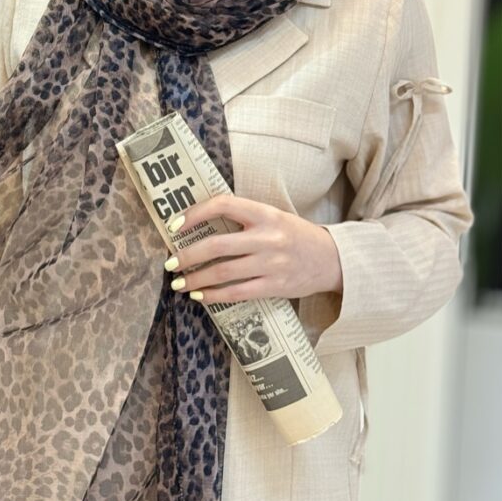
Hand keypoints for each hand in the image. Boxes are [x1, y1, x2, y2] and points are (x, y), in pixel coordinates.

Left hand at [164, 196, 342, 303]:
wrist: (332, 258)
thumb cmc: (294, 234)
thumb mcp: (272, 216)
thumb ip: (243, 218)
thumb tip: (199, 224)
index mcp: (264, 213)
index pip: (223, 204)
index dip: (195, 213)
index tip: (174, 225)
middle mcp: (267, 237)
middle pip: (217, 245)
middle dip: (187, 255)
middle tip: (169, 264)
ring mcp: (271, 263)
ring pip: (223, 272)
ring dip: (196, 279)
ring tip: (179, 283)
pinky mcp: (275, 286)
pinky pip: (237, 293)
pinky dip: (215, 295)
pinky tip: (200, 296)